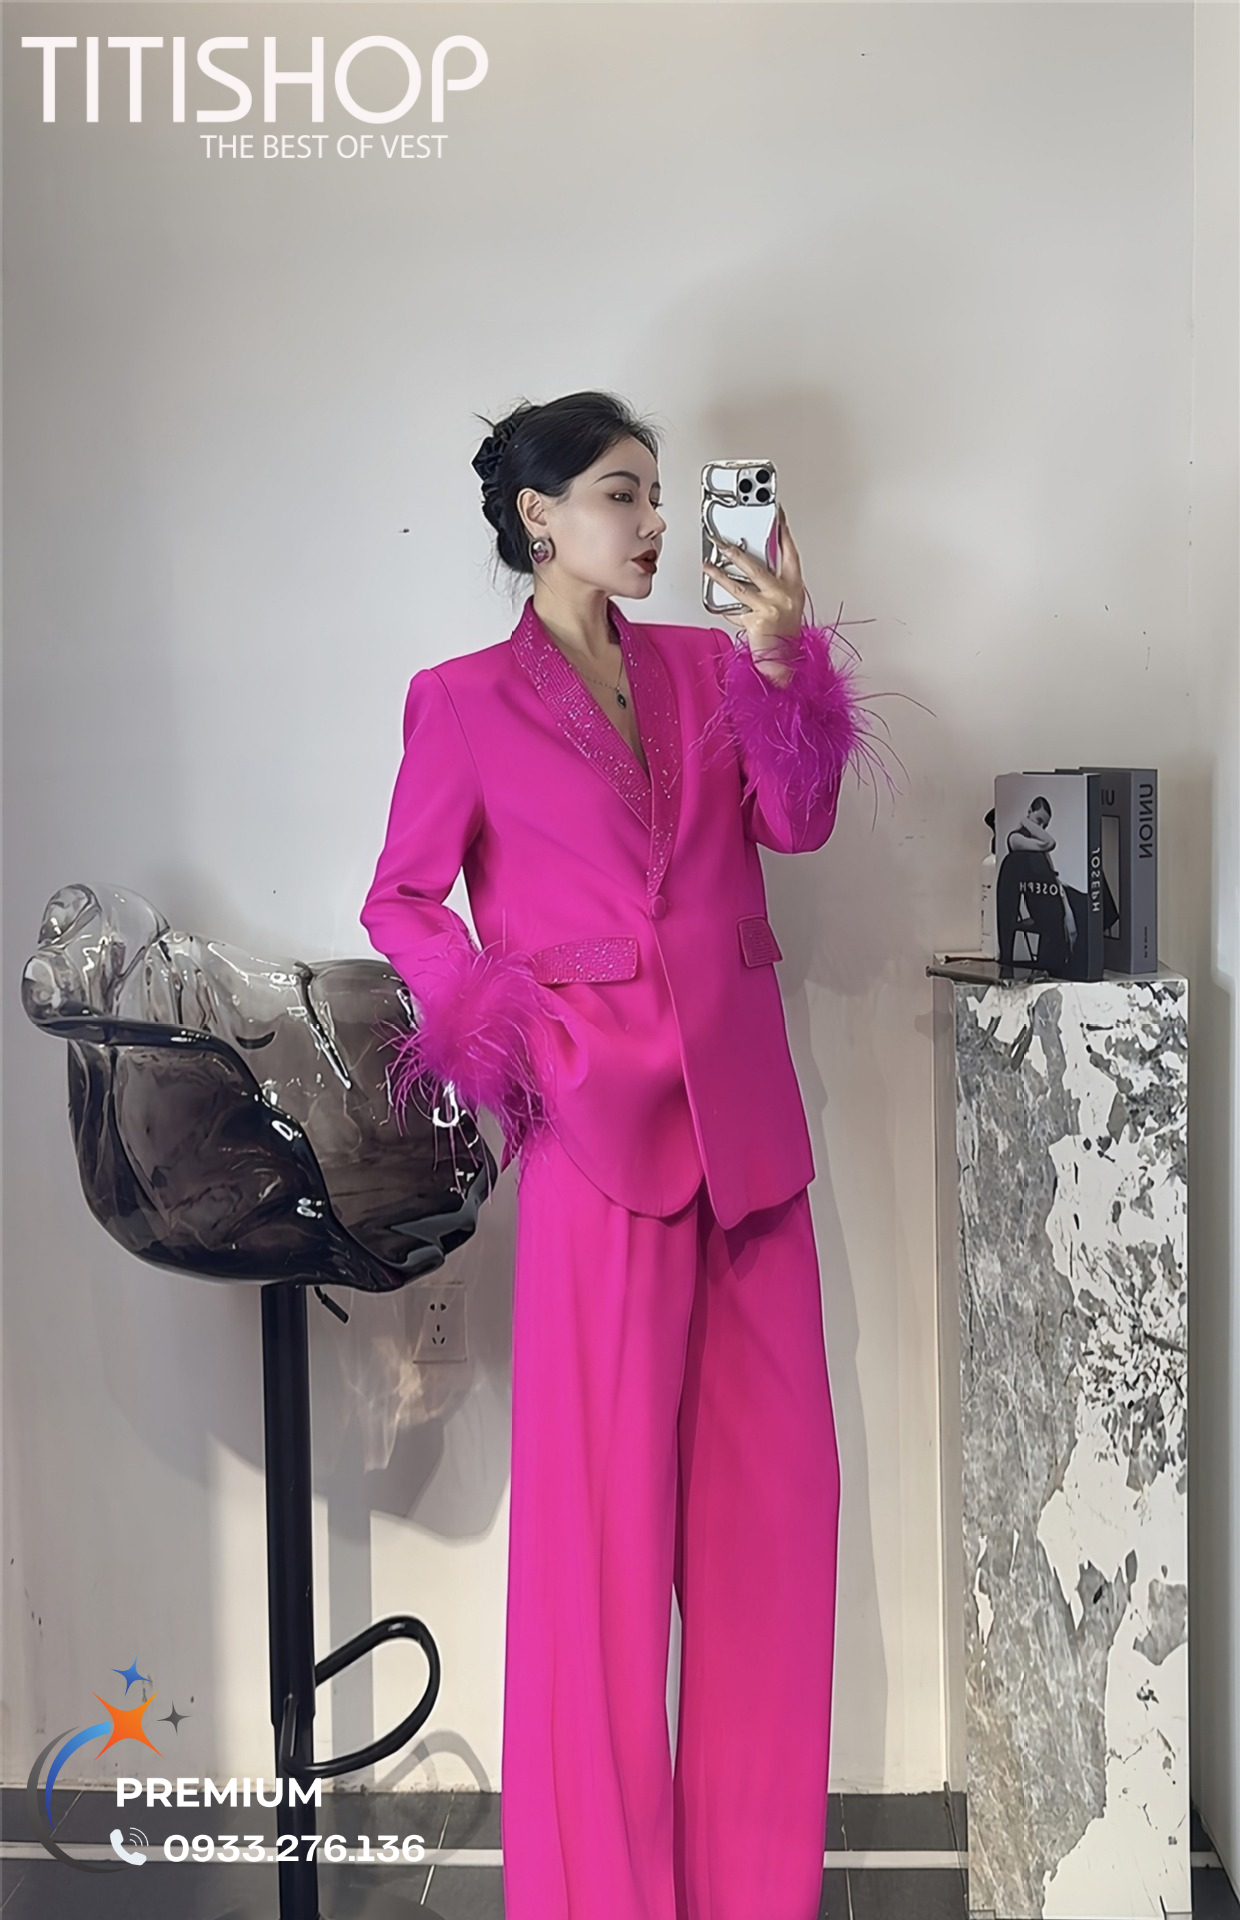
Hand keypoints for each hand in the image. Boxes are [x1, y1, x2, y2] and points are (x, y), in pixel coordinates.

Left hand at [702, 504, 805, 684]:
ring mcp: (770, 608)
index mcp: (794, 586)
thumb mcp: (787, 603)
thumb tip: (753, 563)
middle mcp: (784, 595)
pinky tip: (713, 599)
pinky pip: (735, 609)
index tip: (775, 514)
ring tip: (707, 566)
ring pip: (739, 586)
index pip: (790, 551)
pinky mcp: (756, 621)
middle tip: (722, 541)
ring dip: (719, 575)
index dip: (782, 531)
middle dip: (737, 552)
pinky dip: (724, 606)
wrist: (785, 662)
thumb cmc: (784, 633)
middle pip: (758, 567)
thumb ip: (774, 583)